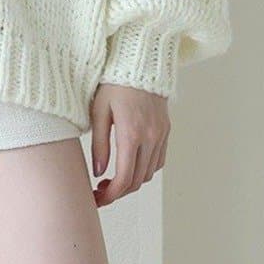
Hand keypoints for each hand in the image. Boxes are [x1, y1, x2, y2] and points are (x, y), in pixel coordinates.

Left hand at [89, 84, 169, 207]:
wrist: (140, 63)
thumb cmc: (114, 84)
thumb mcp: (99, 112)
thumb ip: (99, 145)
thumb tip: (98, 173)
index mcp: (131, 134)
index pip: (124, 178)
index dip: (111, 195)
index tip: (97, 199)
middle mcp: (150, 137)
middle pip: (137, 181)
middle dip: (119, 193)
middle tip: (100, 192)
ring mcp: (161, 135)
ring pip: (149, 173)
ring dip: (131, 183)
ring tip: (111, 180)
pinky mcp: (166, 131)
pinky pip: (158, 161)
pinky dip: (144, 170)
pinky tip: (129, 166)